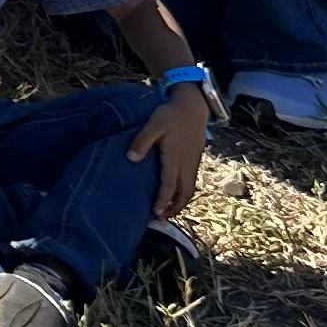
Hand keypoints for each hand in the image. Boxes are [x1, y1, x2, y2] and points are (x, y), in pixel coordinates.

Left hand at [128, 90, 206, 220]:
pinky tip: (176, 194)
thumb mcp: (153, 125)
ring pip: (190, 189)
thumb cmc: (170, 115)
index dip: (162, 201)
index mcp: (174, 158)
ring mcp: (192, 162)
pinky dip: (185, 192)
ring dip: (180, 202)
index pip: (169, 185)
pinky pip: (192, 181)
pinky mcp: (195, 159)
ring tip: (168, 211)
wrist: (193, 106)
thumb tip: (131, 159)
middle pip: (183, 193)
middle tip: (162, 219)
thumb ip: (142, 141)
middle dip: (174, 208)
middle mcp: (186, 164)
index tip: (154, 213)